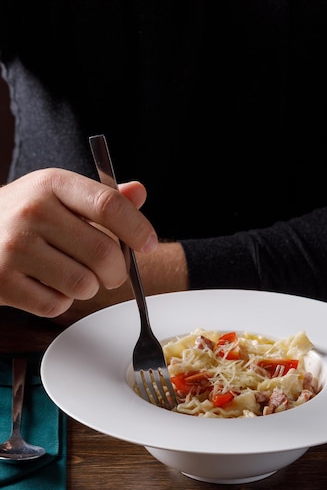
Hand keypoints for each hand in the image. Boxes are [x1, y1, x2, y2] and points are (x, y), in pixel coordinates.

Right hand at [0, 168, 156, 316]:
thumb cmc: (24, 215)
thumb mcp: (57, 194)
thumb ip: (101, 197)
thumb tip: (139, 193)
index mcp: (52, 184)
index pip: (108, 205)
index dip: (137, 229)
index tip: (149, 244)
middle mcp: (32, 211)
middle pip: (104, 253)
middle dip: (117, 271)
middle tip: (111, 273)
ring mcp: (14, 247)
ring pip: (84, 285)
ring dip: (88, 288)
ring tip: (71, 275)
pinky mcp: (2, 282)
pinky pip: (56, 305)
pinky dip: (59, 302)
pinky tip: (46, 285)